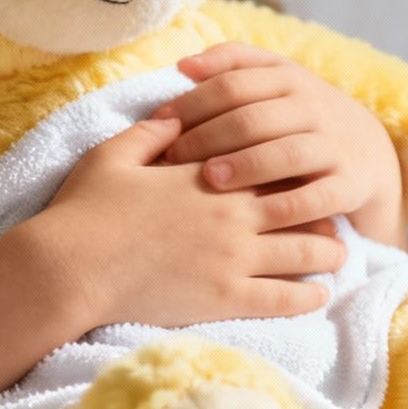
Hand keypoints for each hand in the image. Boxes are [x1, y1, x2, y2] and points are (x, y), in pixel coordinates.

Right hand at [11, 115, 347, 330]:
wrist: (69, 268)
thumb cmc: (85, 210)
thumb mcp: (114, 154)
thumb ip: (151, 131)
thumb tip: (174, 110)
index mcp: (208, 174)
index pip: (270, 161)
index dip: (294, 165)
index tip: (308, 169)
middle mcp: (231, 212)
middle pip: (301, 204)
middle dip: (323, 209)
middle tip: (335, 214)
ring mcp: (233, 257)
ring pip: (304, 252)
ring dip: (327, 253)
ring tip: (338, 256)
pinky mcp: (225, 298)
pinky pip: (284, 298)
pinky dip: (308, 295)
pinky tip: (319, 295)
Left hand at [153, 43, 407, 248]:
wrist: (370, 153)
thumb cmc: (302, 118)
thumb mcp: (277, 80)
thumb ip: (232, 64)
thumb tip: (183, 64)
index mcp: (288, 78)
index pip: (231, 85)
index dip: (191, 104)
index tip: (158, 126)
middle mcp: (313, 107)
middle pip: (251, 118)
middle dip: (206, 138)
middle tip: (170, 159)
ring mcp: (333, 145)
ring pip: (284, 153)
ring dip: (243, 166)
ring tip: (207, 179)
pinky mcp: (350, 184)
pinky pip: (316, 197)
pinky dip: (285, 208)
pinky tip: (254, 218)